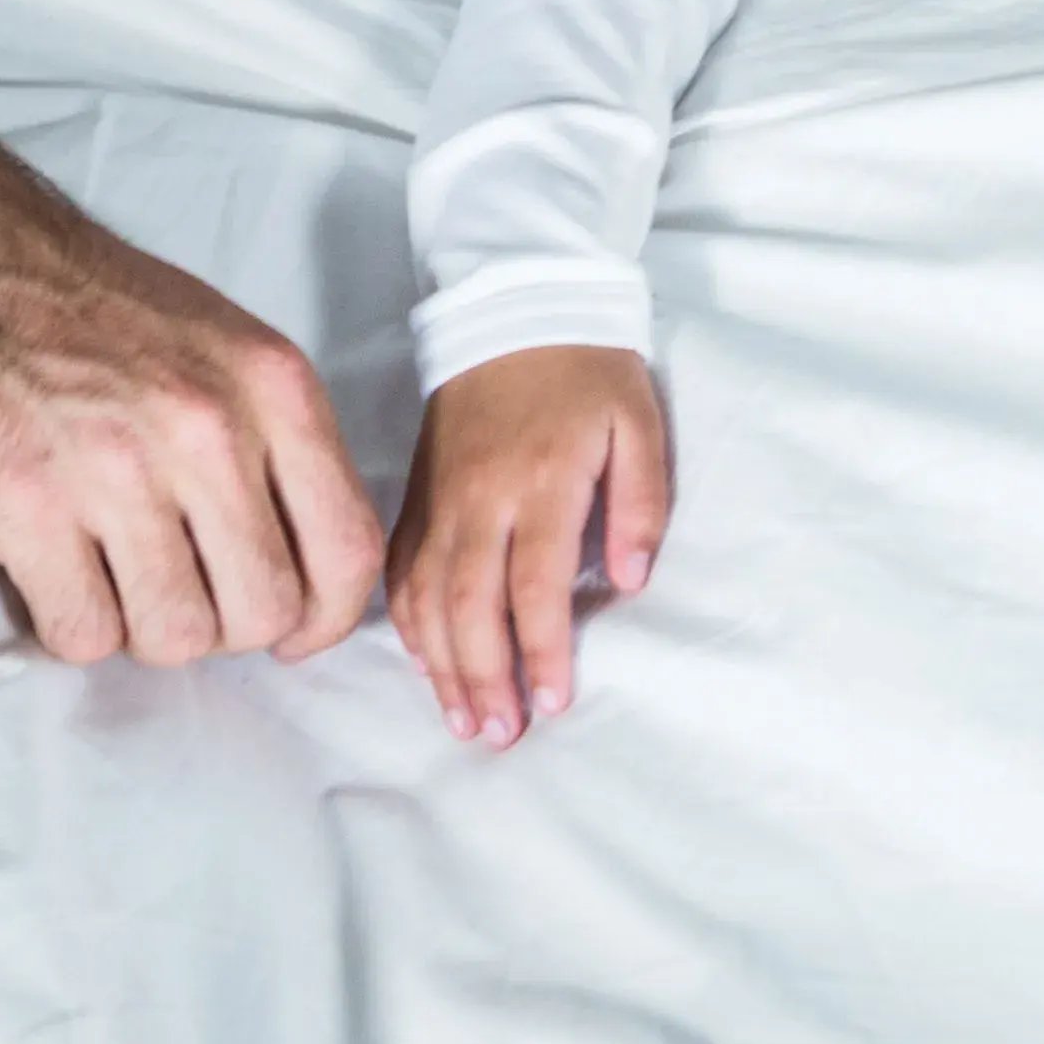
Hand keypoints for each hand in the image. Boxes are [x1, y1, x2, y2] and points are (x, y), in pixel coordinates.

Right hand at [0, 144, 385, 667]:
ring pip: (176, 635)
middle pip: (264, 610)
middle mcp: (207, 429)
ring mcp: (115, 468)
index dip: (326, 620)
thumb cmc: (103, 314)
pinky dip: (74, 626)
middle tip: (183, 592)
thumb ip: (282, 449)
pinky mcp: (27, 504)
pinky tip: (61, 576)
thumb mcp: (232, 352)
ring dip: (144, 628)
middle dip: (224, 626)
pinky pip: (83, 632)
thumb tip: (314, 571)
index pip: (347, 552)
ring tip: (115, 576)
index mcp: (273, 390)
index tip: (293, 634)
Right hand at [395, 344, 674, 746]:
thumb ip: (641, 503)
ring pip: (427, 596)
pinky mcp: (416, 493)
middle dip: (484, 677)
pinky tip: (425, 660)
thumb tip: (631, 580)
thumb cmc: (588, 370)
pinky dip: (408, 621)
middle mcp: (480, 497)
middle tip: (499, 736)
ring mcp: (440, 497)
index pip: (534, 586)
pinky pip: (401, 568)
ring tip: (463, 720)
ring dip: (442, 665)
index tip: (553, 704)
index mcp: (540, 480)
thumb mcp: (639, 423)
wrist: (515, 307)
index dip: (541, 652)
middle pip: (470, 605)